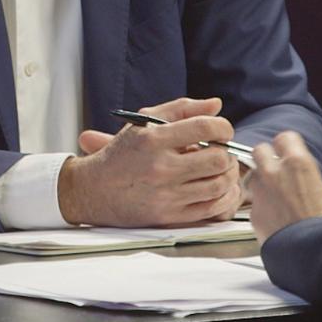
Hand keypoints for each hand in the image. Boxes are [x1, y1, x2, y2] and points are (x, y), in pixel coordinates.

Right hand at [60, 97, 241, 225]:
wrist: (94, 190)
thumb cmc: (122, 154)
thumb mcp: (145, 123)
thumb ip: (182, 109)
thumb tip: (216, 105)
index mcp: (153, 140)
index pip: (204, 128)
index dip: (223, 127)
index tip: (223, 130)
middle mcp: (160, 168)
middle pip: (217, 159)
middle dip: (226, 152)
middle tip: (222, 150)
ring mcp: (166, 195)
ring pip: (218, 185)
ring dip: (227, 174)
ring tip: (220, 168)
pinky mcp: (169, 216)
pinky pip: (211, 208)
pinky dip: (222, 197)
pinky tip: (216, 187)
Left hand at [248, 131, 321, 242]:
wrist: (314, 253)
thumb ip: (306, 178)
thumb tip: (302, 177)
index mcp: (297, 164)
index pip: (285, 137)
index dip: (287, 145)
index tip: (289, 151)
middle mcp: (274, 174)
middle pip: (259, 150)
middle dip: (266, 158)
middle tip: (276, 169)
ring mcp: (260, 193)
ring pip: (252, 176)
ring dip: (261, 181)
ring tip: (275, 196)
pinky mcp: (253, 213)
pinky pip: (253, 203)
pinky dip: (261, 207)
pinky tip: (274, 218)